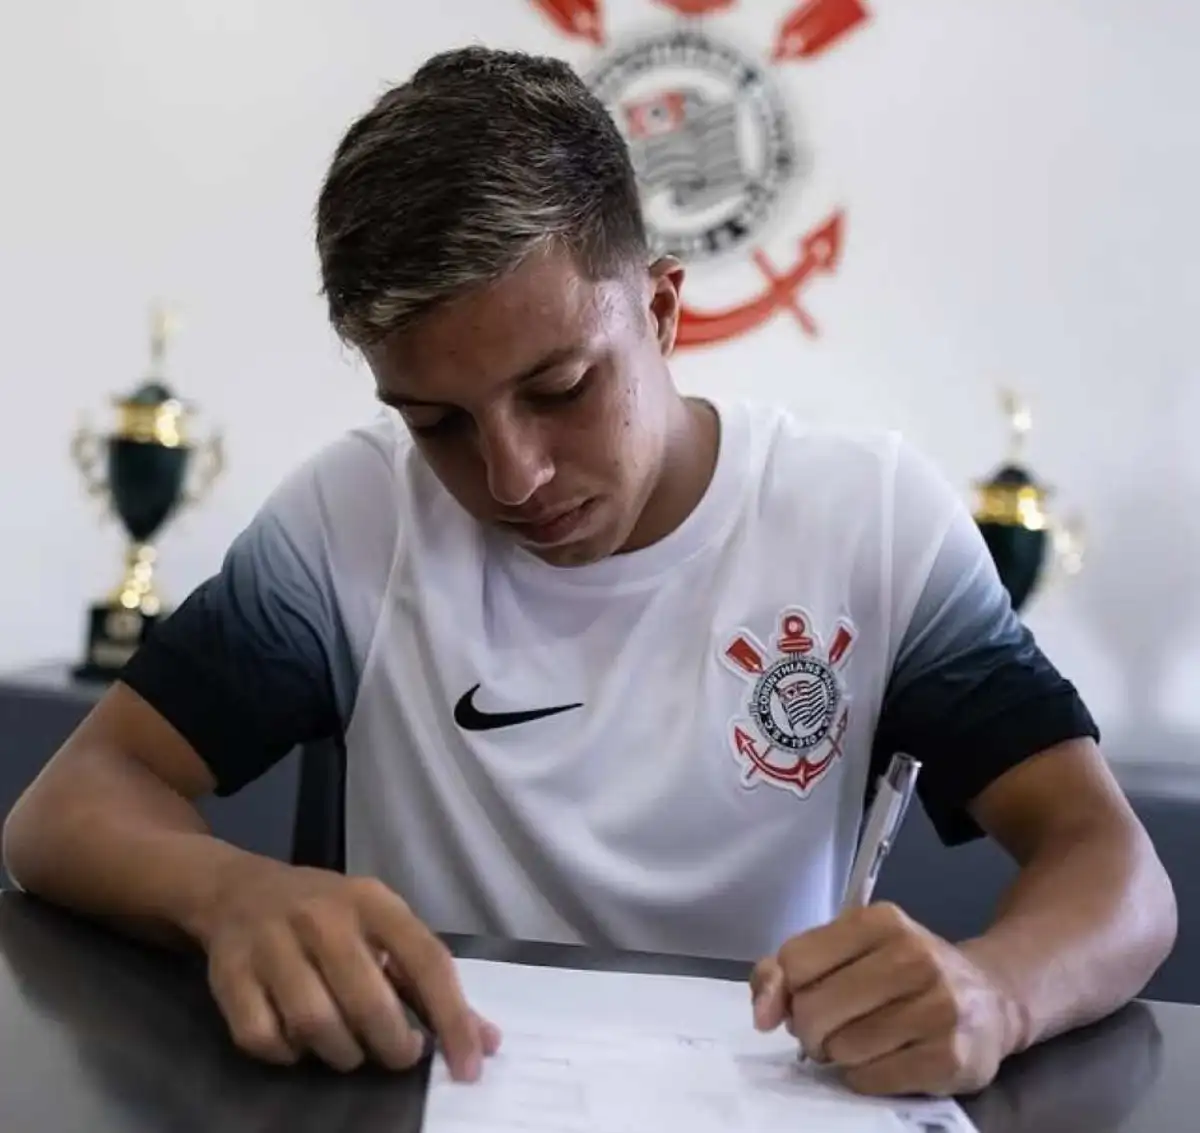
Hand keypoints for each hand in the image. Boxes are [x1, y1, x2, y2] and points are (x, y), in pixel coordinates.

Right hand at [196, 857, 500, 1077]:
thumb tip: (484, 1041)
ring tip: (351, 1049)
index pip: (426, 960)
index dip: (453, 1017)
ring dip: (343, 1054)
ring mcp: (270, 943)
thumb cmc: (328, 914)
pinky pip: (262, 1038)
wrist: (239, 889)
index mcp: (372, 901)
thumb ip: (428, 983)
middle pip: (368, 1001)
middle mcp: (322, 916)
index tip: (469, 1064)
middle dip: (394, 1045)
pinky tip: (298, 1042)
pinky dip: (287, 1054)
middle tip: (401, 1055)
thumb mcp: (382, 927)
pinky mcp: (228, 975)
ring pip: (315, 1024)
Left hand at [750, 902, 1017, 1096]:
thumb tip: (762, 1012)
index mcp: (880, 920)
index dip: (786, 989)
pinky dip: (864, 1075)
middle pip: (817, 1008)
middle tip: (825, 1029)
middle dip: (808, 1028)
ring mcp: (937, 1007)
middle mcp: (913, 956)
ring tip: (859, 1040)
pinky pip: (872, 1078)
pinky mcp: (951, 1057)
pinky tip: (884, 1058)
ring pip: (843, 1047)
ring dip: (838, 1054)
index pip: (797, 960)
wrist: (991, 999)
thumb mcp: (850, 948)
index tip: (800, 998)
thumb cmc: (903, 971)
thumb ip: (791, 967)